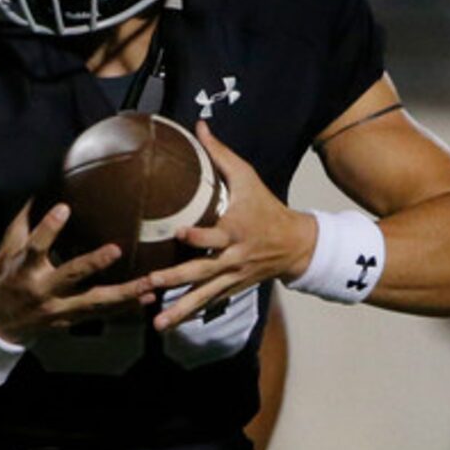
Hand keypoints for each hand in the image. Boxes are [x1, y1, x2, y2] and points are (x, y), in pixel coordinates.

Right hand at [0, 201, 153, 342]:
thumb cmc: (3, 280)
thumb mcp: (5, 252)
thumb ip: (23, 223)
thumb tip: (39, 191)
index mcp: (24, 270)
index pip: (35, 247)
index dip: (48, 228)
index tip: (63, 209)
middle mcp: (44, 291)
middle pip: (71, 276)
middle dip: (94, 263)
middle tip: (116, 249)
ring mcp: (60, 308)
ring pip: (95, 302)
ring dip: (125, 294)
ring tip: (151, 284)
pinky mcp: (71, 321)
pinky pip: (102, 314)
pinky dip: (126, 307)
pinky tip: (149, 298)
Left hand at [143, 121, 316, 329]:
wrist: (297, 244)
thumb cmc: (266, 206)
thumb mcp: (248, 177)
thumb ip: (220, 154)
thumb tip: (199, 125)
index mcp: (236, 229)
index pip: (215, 234)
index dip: (198, 236)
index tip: (179, 234)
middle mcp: (233, 258)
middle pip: (203, 270)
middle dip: (177, 278)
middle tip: (152, 281)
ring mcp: (232, 277)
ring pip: (203, 295)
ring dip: (179, 309)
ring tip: (157, 323)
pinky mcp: (232, 289)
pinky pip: (208, 303)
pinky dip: (189, 314)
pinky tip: (167, 324)